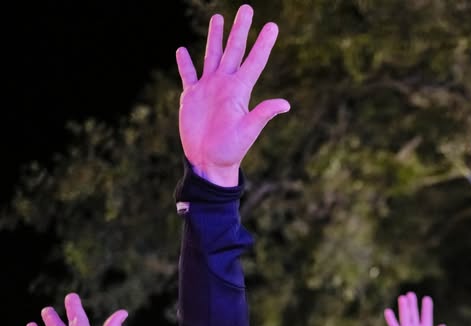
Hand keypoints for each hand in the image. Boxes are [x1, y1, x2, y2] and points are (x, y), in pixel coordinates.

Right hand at [176, 4, 289, 186]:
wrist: (208, 163)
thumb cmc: (230, 150)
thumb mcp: (248, 131)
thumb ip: (263, 114)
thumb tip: (286, 104)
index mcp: (239, 91)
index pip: (254, 61)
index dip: (263, 43)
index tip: (272, 26)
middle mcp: (225, 85)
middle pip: (233, 50)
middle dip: (239, 30)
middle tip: (246, 9)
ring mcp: (207, 89)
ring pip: (211, 56)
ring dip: (215, 37)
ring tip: (218, 17)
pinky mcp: (191, 97)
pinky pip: (187, 75)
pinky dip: (185, 63)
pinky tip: (182, 50)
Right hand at [384, 293, 445, 325]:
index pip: (426, 317)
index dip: (426, 308)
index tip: (427, 299)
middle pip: (414, 314)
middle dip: (413, 305)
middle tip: (411, 294)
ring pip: (405, 317)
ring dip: (404, 308)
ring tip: (402, 298)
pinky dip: (391, 319)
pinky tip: (388, 311)